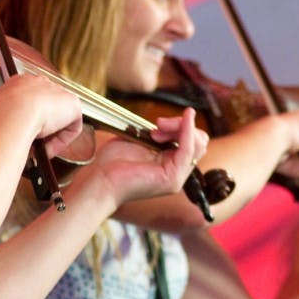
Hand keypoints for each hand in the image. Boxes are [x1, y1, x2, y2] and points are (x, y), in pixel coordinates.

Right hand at [0, 73, 83, 155]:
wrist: (13, 112)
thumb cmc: (0, 116)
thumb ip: (6, 118)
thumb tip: (3, 133)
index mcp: (20, 83)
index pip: (29, 101)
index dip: (28, 121)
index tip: (23, 135)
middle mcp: (40, 83)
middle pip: (47, 109)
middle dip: (42, 128)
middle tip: (33, 144)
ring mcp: (57, 92)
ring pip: (59, 119)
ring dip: (50, 137)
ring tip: (38, 149)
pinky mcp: (72, 104)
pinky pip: (71, 127)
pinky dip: (61, 141)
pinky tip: (48, 148)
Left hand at [89, 107, 208, 205]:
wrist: (100, 179)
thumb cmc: (113, 162)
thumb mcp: (140, 139)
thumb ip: (160, 132)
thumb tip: (176, 121)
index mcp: (170, 164)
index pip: (192, 141)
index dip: (180, 126)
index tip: (157, 124)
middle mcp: (177, 172)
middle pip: (199, 141)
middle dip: (181, 125)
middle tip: (158, 125)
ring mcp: (177, 177)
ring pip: (198, 144)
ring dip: (180, 127)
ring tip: (158, 128)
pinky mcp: (172, 178)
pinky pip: (189, 150)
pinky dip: (188, 131)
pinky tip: (184, 119)